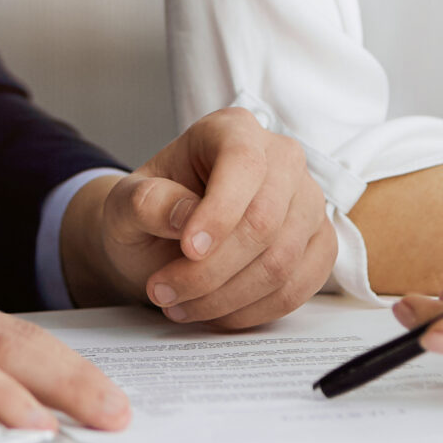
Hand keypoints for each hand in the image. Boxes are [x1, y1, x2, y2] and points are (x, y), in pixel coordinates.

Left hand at [60, 107, 337, 328]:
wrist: (166, 239)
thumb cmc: (149, 212)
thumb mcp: (124, 203)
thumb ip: (146, 202)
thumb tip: (186, 217)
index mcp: (233, 130)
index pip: (243, 164)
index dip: (220, 213)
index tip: (188, 250)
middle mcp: (282, 157)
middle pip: (265, 221)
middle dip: (212, 270)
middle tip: (163, 291)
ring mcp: (308, 201)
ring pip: (282, 261)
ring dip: (227, 297)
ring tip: (181, 305)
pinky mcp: (318, 242)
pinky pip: (299, 286)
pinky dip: (254, 310)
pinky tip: (217, 312)